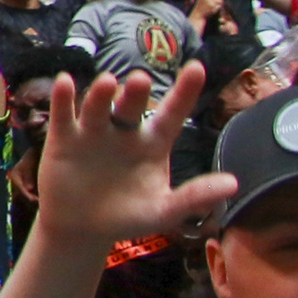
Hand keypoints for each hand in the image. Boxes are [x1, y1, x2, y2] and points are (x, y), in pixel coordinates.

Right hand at [29, 67, 229, 251]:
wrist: (81, 230)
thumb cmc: (127, 217)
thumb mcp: (163, 211)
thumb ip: (194, 196)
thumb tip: (234, 184)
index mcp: (153, 143)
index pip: (172, 114)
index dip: (185, 92)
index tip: (197, 67)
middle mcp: (124, 130)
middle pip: (132, 106)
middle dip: (136, 93)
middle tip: (142, 81)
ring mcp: (94, 132)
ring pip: (99, 107)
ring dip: (101, 94)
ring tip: (107, 83)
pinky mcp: (64, 138)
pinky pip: (65, 115)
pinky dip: (64, 98)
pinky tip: (66, 82)